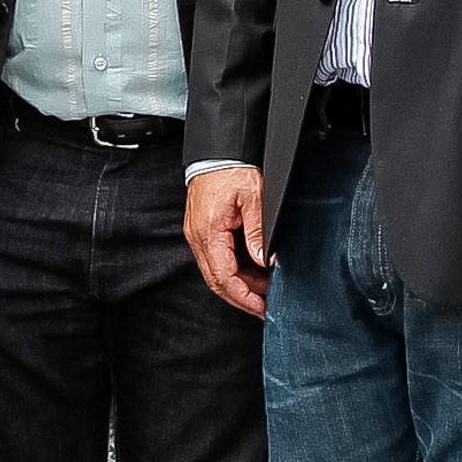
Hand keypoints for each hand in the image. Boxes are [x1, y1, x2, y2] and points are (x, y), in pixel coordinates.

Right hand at [184, 168, 271, 318]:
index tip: (261, 308)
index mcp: (209, 232)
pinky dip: (233, 271)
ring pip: (215, 272)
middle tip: (264, 308)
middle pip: (216, 281)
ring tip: (264, 290)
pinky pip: (215, 259)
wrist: (215, 152)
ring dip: (239, 285)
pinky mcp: (202, 231)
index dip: (244, 297)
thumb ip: (257, 231)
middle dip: (241, 298)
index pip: (224, 277)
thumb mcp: (253, 198)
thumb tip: (263, 261)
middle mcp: (198, 237)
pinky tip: (252, 272)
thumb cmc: (230, 169)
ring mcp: (198, 235)